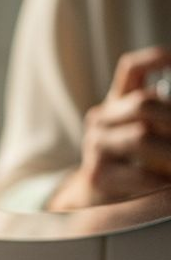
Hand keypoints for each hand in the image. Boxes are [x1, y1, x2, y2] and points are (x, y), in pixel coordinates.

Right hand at [51, 45, 170, 209]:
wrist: (99, 198)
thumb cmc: (134, 161)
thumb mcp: (150, 132)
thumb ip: (163, 116)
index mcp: (117, 103)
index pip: (132, 69)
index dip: (155, 60)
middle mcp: (101, 119)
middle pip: (143, 103)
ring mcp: (96, 146)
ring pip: (141, 136)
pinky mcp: (97, 174)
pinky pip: (138, 174)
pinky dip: (163, 181)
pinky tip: (170, 185)